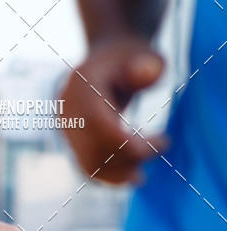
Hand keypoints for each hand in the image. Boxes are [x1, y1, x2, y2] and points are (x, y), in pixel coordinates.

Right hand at [59, 37, 168, 184]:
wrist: (105, 59)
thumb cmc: (129, 55)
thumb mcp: (142, 52)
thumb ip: (147, 64)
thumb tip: (149, 72)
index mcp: (81, 86)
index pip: (102, 127)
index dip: (131, 144)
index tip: (165, 142)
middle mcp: (67, 110)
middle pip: (93, 149)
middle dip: (127, 161)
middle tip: (157, 155)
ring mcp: (66, 127)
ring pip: (88, 164)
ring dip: (117, 175)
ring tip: (140, 177)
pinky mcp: (71, 141)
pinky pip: (87, 166)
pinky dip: (109, 176)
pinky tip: (129, 176)